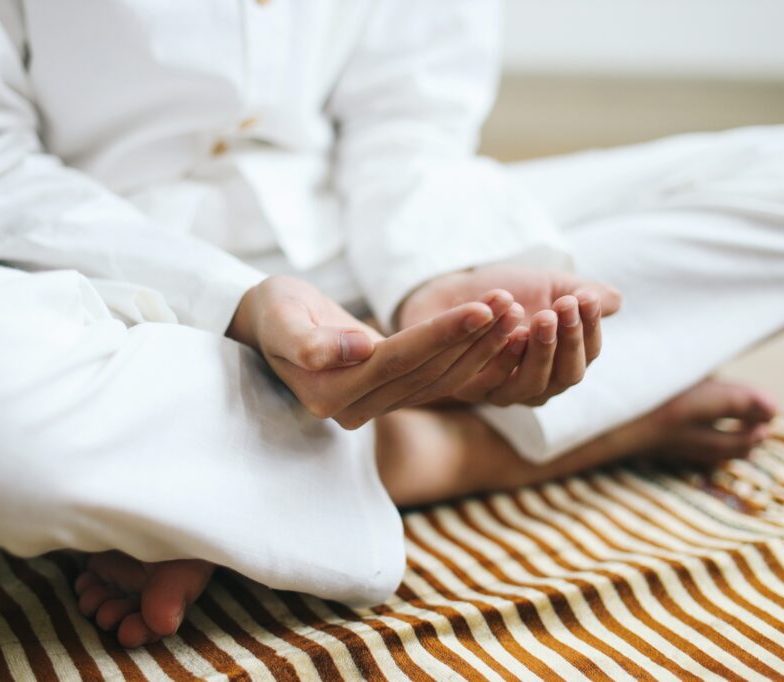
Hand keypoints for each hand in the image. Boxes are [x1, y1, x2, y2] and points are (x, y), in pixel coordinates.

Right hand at [228, 276, 524, 428]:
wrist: (271, 324)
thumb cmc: (274, 314)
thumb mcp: (280, 319)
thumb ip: (310, 341)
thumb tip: (359, 350)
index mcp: (330, 393)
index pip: (399, 361)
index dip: (442, 334)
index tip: (482, 308)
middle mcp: (355, 410)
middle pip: (427, 372)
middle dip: (472, 338)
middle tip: (511, 304)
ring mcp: (375, 408)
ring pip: (439, 378)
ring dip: (479, 346)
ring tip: (512, 311)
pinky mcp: (391, 397)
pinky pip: (438, 379)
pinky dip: (470, 355)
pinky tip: (499, 331)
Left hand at [397, 265, 622, 406]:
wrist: (454, 291)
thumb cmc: (507, 292)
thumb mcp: (549, 286)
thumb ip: (580, 293)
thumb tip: (614, 300)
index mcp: (561, 365)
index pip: (587, 355)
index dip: (590, 328)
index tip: (586, 298)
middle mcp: (537, 387)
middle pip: (565, 376)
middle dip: (569, 340)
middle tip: (565, 307)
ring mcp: (503, 393)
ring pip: (531, 385)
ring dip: (541, 351)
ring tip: (543, 316)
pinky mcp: (469, 390)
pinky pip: (491, 382)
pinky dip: (504, 358)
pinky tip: (511, 332)